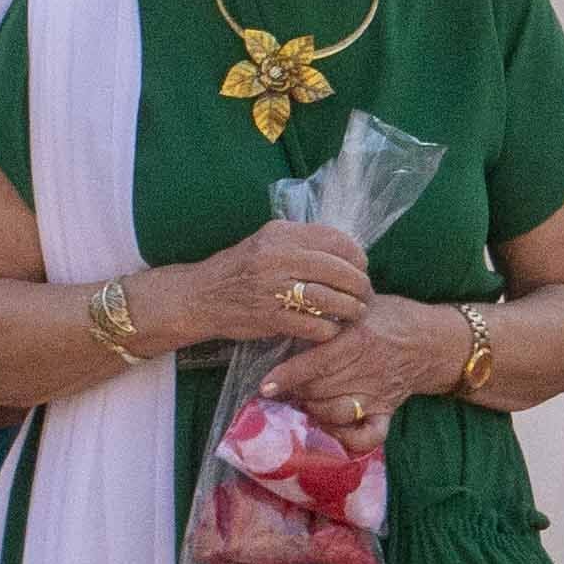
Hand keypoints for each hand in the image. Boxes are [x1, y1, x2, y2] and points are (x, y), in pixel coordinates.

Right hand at [157, 216, 377, 350]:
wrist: (198, 297)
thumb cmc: (239, 271)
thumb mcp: (267, 244)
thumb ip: (303, 244)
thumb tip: (348, 253)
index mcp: (280, 234)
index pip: (337, 240)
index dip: (357, 257)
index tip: (361, 269)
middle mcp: (277, 257)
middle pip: (340, 270)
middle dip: (360, 285)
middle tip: (365, 295)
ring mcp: (272, 287)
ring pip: (331, 298)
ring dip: (351, 309)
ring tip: (356, 313)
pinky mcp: (269, 316)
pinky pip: (314, 325)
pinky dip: (329, 329)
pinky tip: (331, 328)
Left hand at [259, 293, 467, 450]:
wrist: (436, 341)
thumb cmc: (392, 317)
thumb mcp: (363, 302)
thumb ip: (331, 304)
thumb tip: (293, 300)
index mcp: (359, 339)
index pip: (317, 362)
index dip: (287, 376)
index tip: (265, 385)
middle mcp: (368, 369)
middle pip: (318, 389)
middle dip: (296, 390)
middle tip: (285, 384)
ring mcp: (378, 393)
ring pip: (334, 412)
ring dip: (314, 409)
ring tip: (306, 399)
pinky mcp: (386, 410)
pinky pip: (368, 435)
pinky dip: (348, 438)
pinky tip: (333, 428)